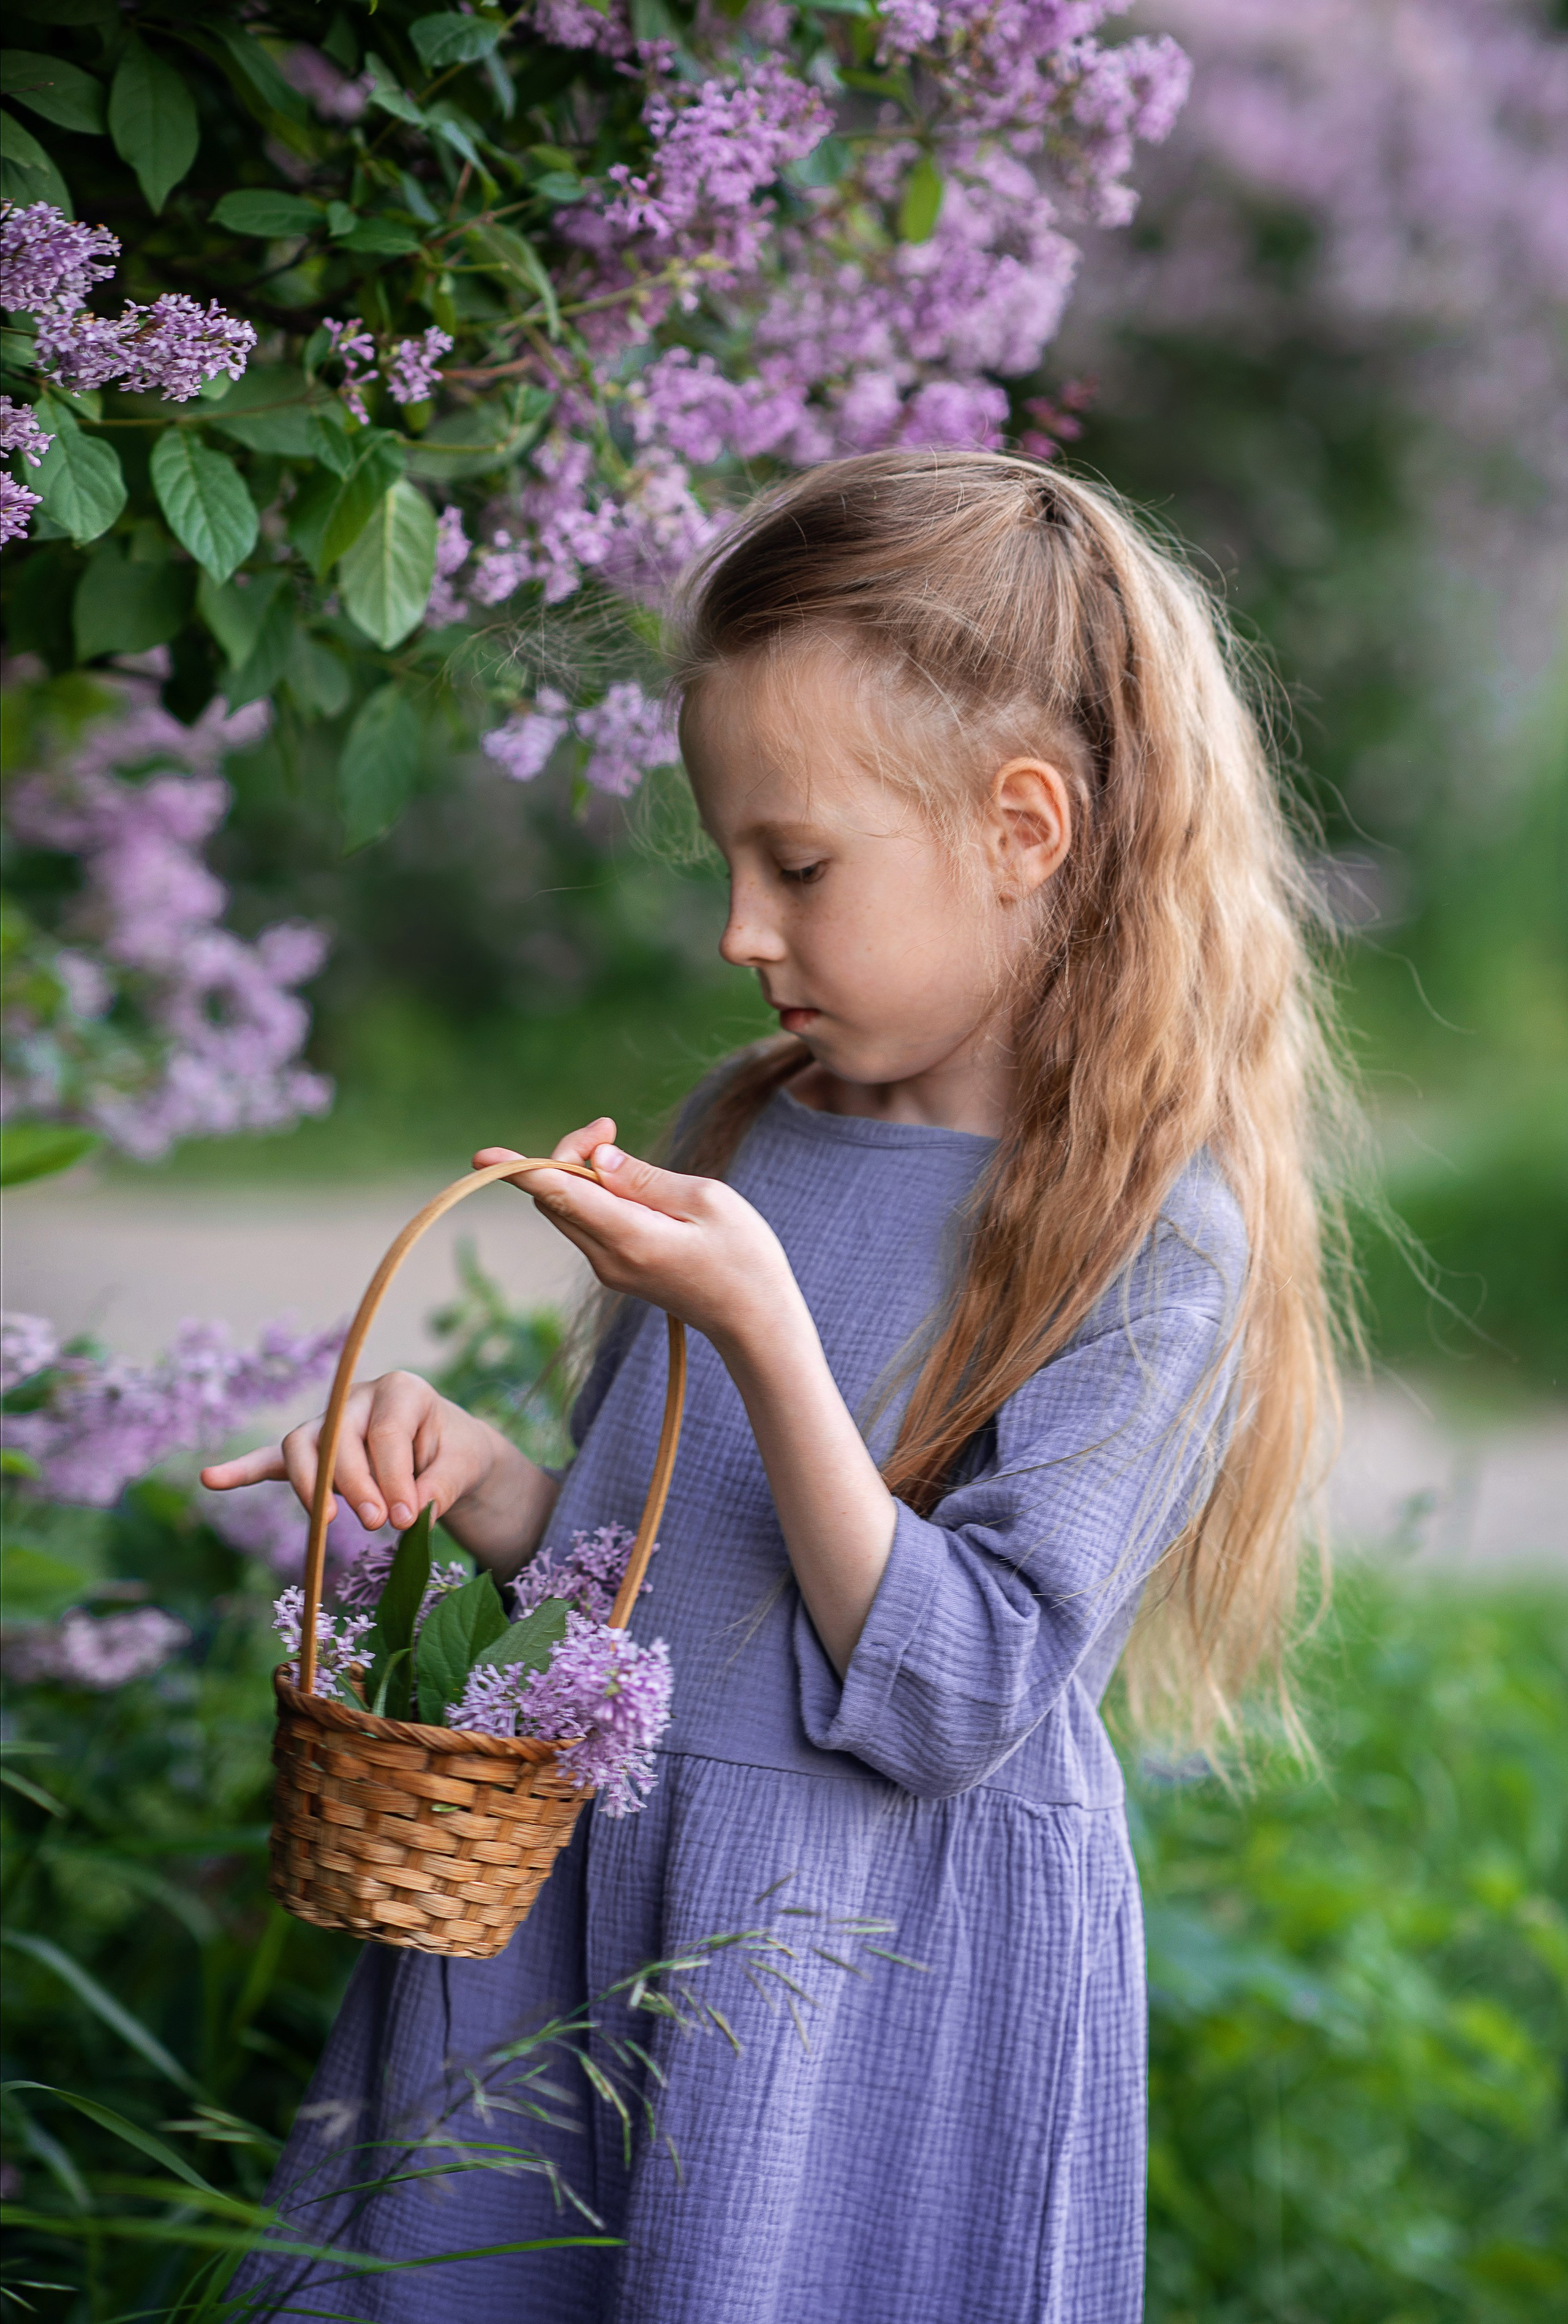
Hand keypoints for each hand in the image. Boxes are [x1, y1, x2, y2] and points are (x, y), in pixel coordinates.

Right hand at [200, 1374, 551, 1571]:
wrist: (449, 1451)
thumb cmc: (455, 1454)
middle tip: (380, 1525)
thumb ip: (440, 1487)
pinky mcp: (310, 1451)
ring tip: (327, 1520)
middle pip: (340, 1439)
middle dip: (356, 1485)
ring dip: (311, 1486)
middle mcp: (356, 1398)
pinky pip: (271, 1460)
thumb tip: (410, 1513)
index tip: (407, 1518)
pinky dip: (243, 1470)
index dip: (394, 1478)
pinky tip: (212, 1479)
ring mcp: (327, 1423)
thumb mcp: (464, 1466)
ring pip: (301, 1447)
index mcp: (401, 1390)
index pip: (387, 1433)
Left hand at [476, 1118, 800, 1361]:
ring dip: (578, 1173)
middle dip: (566, 1154)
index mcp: (629, 1237)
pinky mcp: (617, 1270)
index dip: (519, 1170)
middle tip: (609, 1128)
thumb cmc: (744, 1257)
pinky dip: (591, 1194)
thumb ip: (644, 1179)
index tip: (482, 1157)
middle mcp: (608, 1258)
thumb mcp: (706, 1200)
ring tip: (617, 1147)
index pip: (559, 1195)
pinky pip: (586, 1223)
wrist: (755, 1321)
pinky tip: (626, 1183)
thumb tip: (594, 1161)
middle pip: (554, 1197)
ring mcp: (609, 1268)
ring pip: (567, 1209)